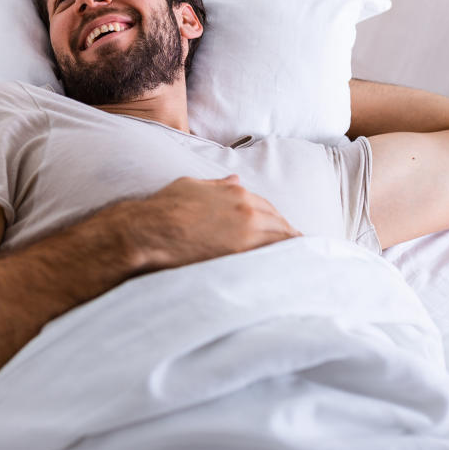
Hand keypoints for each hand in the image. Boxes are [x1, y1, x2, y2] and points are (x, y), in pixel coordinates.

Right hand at [100, 175, 299, 271]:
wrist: (150, 230)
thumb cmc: (164, 208)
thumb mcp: (191, 186)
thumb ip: (217, 185)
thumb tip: (235, 180)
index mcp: (236, 191)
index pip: (267, 207)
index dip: (274, 221)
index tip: (279, 231)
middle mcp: (247, 208)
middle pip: (279, 223)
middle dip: (286, 235)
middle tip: (295, 249)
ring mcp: (247, 231)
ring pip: (280, 239)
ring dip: (289, 249)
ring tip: (298, 262)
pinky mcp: (242, 253)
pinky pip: (272, 256)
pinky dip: (282, 261)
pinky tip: (287, 269)